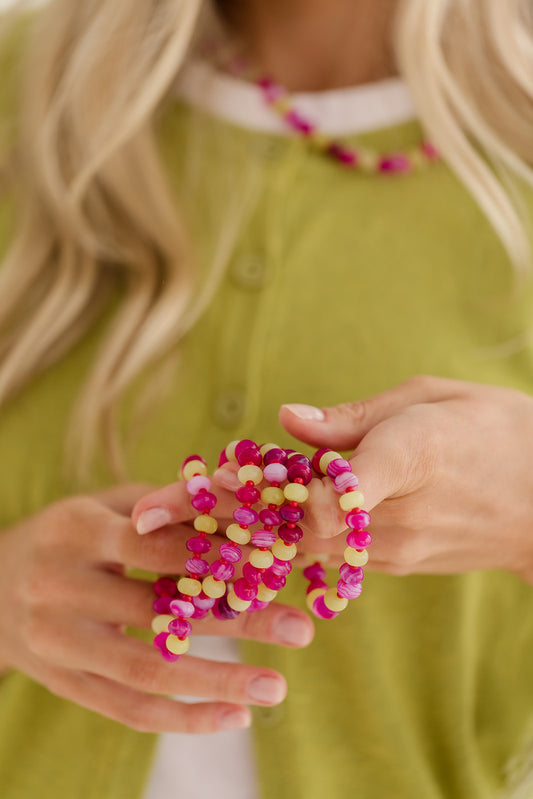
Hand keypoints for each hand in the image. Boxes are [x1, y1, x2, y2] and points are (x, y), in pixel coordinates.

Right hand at [0, 485, 312, 733]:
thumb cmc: (70, 534)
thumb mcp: (107, 505)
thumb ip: (167, 506)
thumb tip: (243, 500)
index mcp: (77, 531)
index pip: (157, 545)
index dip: (219, 554)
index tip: (277, 562)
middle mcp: (61, 587)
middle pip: (161, 610)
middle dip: (237, 620)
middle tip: (299, 629)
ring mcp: (58, 643)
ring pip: (146, 671)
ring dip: (218, 683)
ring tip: (276, 689)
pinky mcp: (63, 683)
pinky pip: (127, 710)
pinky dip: (183, 719)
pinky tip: (233, 717)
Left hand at [279, 375, 532, 582]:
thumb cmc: (490, 429)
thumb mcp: (428, 398)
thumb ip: (353, 415)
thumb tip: (287, 418)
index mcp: (413, 456)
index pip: (335, 494)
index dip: (290, 483)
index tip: (265, 460)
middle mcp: (404, 516)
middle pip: (306, 525)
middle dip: (270, 502)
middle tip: (252, 474)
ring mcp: (403, 550)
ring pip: (314, 547)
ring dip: (286, 519)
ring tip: (283, 486)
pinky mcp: (401, 566)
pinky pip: (337, 555)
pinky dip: (314, 532)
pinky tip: (319, 504)